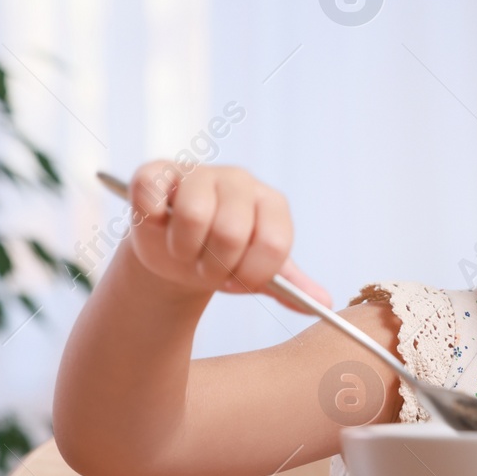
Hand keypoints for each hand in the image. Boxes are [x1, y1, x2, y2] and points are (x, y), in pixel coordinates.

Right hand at [125, 161, 332, 313]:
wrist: (176, 254)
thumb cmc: (223, 260)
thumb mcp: (256, 273)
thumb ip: (290, 287)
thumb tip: (324, 303)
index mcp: (271, 204)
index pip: (273, 243)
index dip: (251, 274)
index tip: (238, 282)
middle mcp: (239, 181)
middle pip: (231, 232)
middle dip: (213, 267)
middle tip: (205, 268)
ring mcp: (198, 173)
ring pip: (192, 215)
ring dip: (182, 249)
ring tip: (183, 250)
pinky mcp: (158, 172)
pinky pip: (152, 192)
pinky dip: (152, 219)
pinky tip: (158, 226)